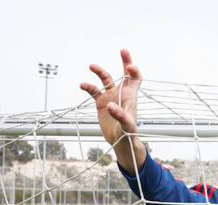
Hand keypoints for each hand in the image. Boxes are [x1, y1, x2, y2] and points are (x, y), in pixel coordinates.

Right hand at [80, 49, 145, 173]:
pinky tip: (82, 85)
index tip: (128, 68)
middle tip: (123, 50)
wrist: (119, 141)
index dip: (133, 71)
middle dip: (125, 61)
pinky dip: (88, 87)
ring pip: (106, 79)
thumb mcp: (127, 125)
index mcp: (130, 95)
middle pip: (124, 74)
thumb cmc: (128, 133)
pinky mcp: (101, 102)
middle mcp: (121, 93)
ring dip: (99, 71)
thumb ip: (120, 115)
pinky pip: (93, 91)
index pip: (135, 78)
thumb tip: (110, 106)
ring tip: (91, 66)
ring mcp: (111, 96)